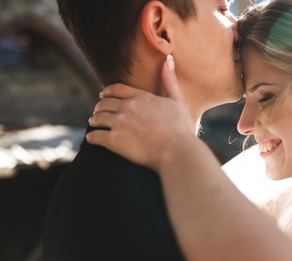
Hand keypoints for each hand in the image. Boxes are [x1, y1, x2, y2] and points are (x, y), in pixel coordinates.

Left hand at [87, 55, 195, 170]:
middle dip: (99, 107)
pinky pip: (95, 137)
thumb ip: (170, 80)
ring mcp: (119, 123)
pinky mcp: (114, 141)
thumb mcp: (178, 101)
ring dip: (94, 120)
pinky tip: (92, 139)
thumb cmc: (180, 129)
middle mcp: (127, 107)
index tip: (103, 95)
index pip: (116, 89)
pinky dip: (92, 137)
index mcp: (141, 97)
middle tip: (97, 111)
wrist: (177, 152)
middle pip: (105, 103)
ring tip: (94, 123)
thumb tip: (168, 58)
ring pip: (98, 118)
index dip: (107, 92)